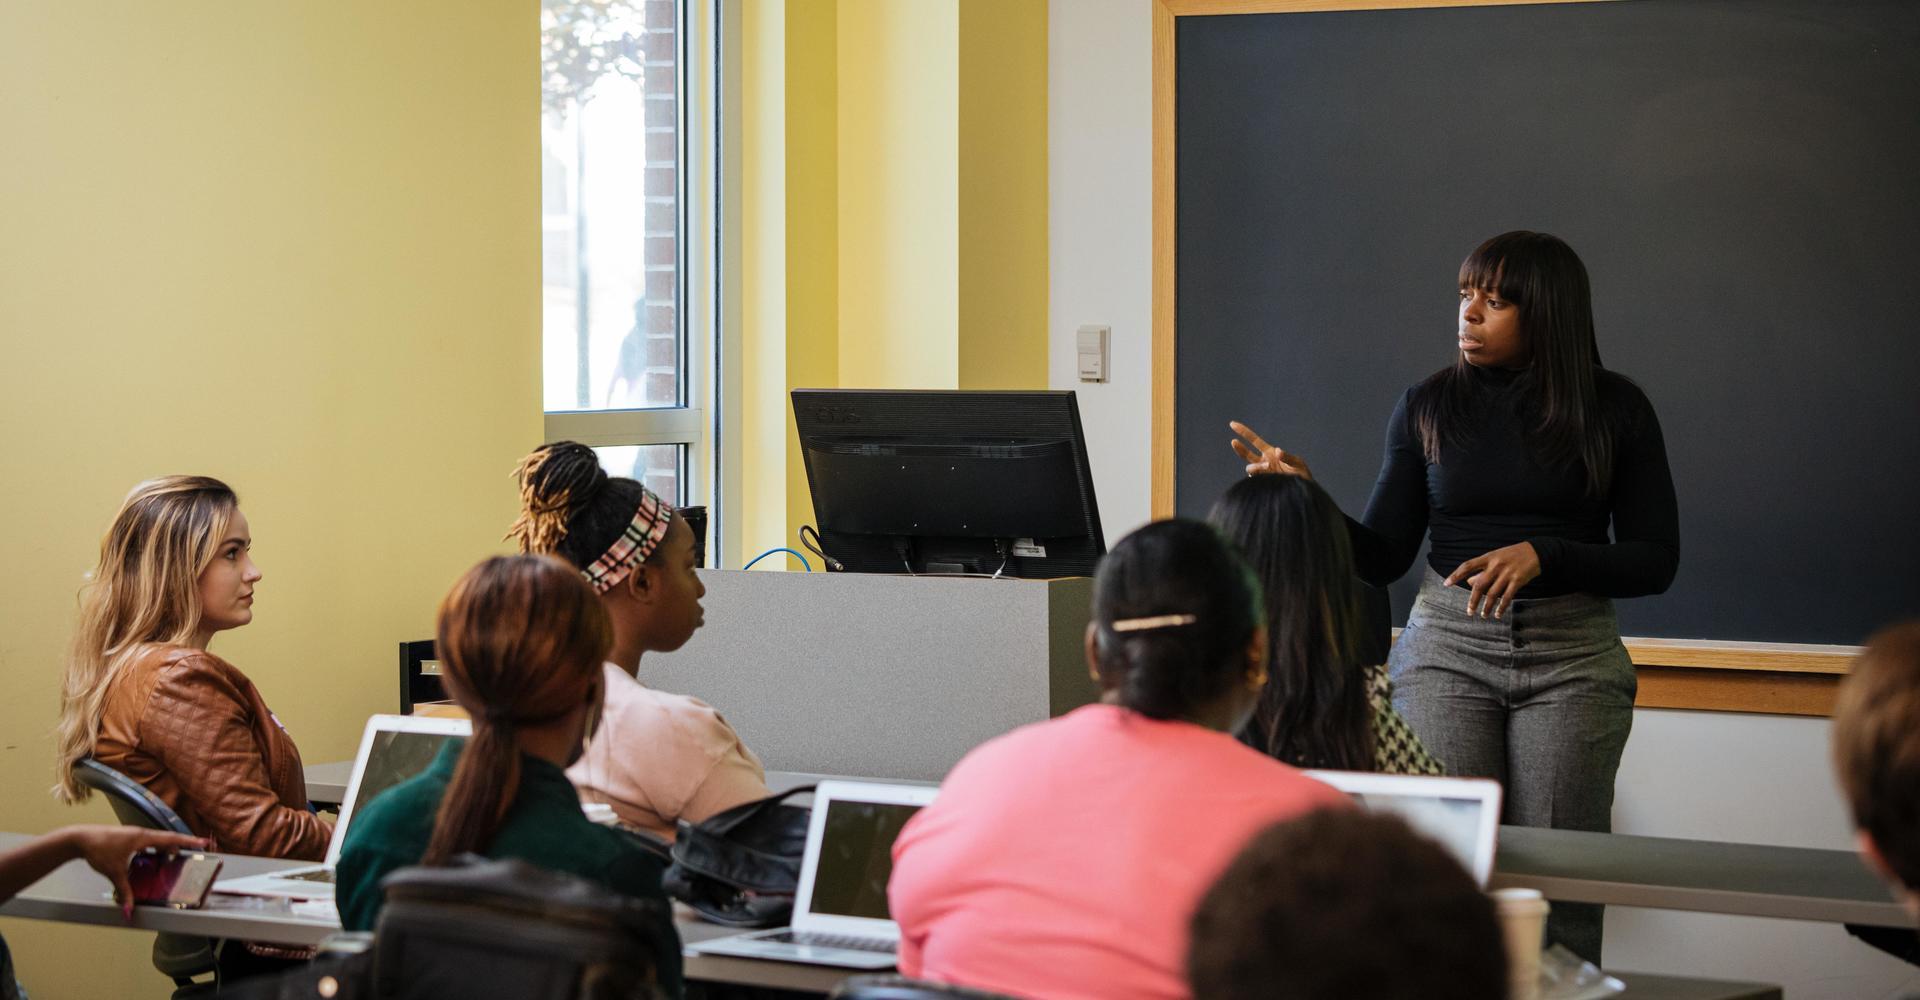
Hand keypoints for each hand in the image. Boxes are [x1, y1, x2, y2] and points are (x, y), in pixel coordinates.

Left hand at [65, 826, 207, 918]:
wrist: (79, 838)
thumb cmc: (98, 849)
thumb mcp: (114, 872)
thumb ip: (124, 891)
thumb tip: (129, 909)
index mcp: (143, 837)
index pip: (171, 839)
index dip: (189, 841)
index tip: (204, 842)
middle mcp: (140, 833)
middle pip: (166, 840)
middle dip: (179, 847)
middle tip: (190, 854)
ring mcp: (133, 834)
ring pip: (155, 841)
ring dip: (164, 849)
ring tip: (169, 859)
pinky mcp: (125, 838)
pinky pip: (146, 842)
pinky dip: (152, 849)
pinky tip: (147, 859)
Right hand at [1229, 421, 1313, 479]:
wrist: (1303, 490)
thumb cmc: (1301, 474)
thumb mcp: (1297, 463)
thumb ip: (1287, 457)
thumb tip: (1277, 451)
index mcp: (1270, 453)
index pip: (1254, 441)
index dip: (1244, 432)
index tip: (1232, 424)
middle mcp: (1264, 462)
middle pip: (1247, 454)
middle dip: (1240, 448)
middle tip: (1234, 441)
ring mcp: (1262, 473)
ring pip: (1250, 468)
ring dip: (1257, 466)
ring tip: (1268, 466)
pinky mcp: (1263, 484)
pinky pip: (1255, 480)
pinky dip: (1259, 476)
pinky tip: (1268, 477)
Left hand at [1445, 542, 1541, 619]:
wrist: (1536, 552)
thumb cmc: (1512, 555)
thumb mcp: (1496, 557)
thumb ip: (1483, 569)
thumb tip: (1469, 583)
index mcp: (1488, 557)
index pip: (1468, 566)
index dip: (1456, 575)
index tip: (1446, 584)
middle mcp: (1496, 565)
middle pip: (1479, 585)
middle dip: (1473, 600)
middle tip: (1469, 612)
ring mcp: (1507, 573)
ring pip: (1492, 594)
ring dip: (1486, 606)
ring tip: (1483, 615)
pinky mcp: (1517, 580)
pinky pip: (1507, 597)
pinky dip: (1501, 607)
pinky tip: (1497, 614)